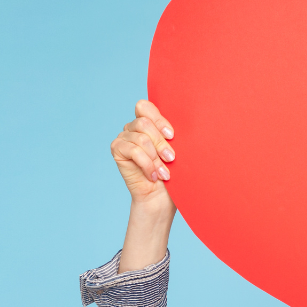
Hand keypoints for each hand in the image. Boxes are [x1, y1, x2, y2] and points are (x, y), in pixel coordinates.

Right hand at [113, 100, 178, 272]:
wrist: (162, 200)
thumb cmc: (174, 175)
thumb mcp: (177, 151)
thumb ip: (173, 135)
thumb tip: (189, 119)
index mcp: (148, 123)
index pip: (145, 106)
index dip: (159, 120)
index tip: (172, 136)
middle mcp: (134, 128)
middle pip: (144, 122)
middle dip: (161, 143)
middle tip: (171, 159)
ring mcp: (124, 138)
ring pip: (140, 138)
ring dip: (155, 158)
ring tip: (164, 173)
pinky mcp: (117, 150)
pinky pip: (132, 150)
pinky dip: (146, 164)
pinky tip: (153, 176)